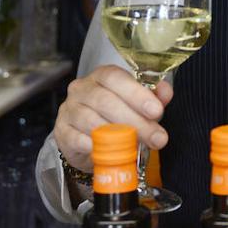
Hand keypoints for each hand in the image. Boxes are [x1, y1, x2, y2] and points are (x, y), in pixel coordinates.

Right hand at [53, 65, 173, 169]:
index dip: (137, 93)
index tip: (156, 111)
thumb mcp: (139, 105)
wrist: (88, 140)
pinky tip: (108, 151)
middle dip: (135, 121)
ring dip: (117, 136)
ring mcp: (69, 109)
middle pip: (106, 101)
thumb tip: (166, 92)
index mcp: (103, 76)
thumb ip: (154, 97)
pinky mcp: (61, 131)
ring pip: (91, 120)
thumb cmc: (116, 116)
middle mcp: (82, 89)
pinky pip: (76, 138)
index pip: (115, 77)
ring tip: (136, 147)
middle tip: (157, 137)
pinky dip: (94, 146)